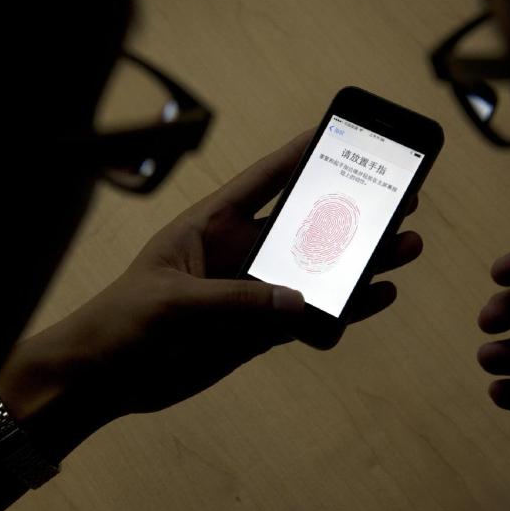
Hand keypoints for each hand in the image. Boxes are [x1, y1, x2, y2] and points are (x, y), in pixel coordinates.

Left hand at [0, 130, 422, 453]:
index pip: (263, 180)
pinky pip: (311, 314)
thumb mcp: (172, 303)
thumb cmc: (122, 322)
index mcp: (210, 225)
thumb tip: (297, 301)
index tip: (341, 132)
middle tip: (401, 197)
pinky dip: (343, 308)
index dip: (301, 154)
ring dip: (360, 260)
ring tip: (406, 247)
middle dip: (352, 211)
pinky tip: (376, 297)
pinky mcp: (259, 330)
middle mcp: (238, 252)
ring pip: (317, 269)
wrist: (103, 378)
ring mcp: (252, 291)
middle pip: (306, 224)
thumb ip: (233, 301)